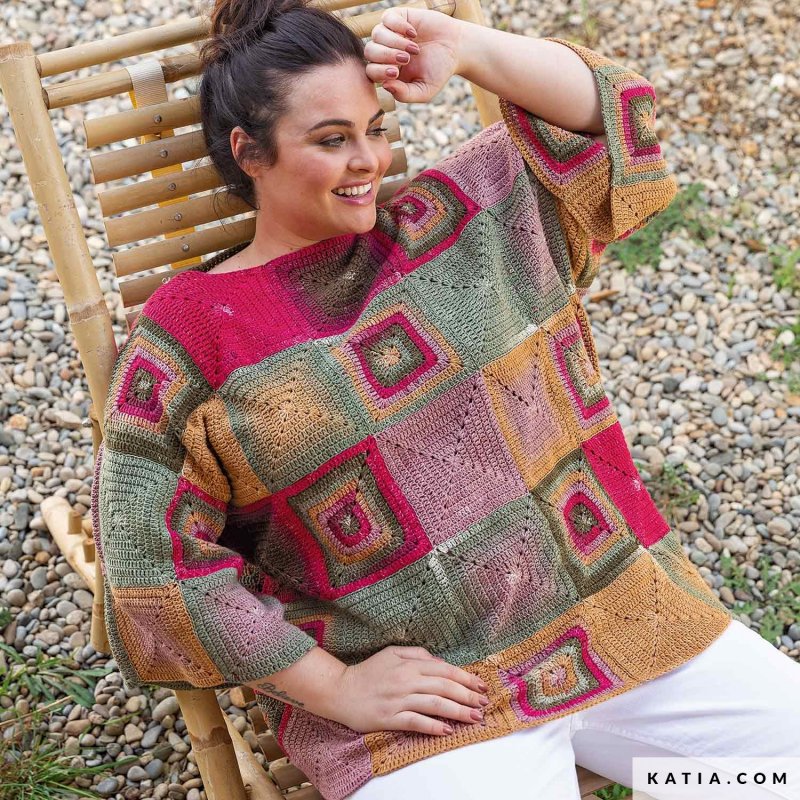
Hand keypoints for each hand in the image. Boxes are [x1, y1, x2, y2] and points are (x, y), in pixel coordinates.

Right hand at [329, 645, 488, 735]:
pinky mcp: (389, 718)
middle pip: (444, 687)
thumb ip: (416, 654)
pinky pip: (415, 722)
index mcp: (408, 664)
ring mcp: (398, 700)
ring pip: (434, 704)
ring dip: (457, 712)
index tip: (481, 685)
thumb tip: (439, 661)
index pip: (444, 670)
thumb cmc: (367, 672)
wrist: (339, 690)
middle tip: (484, 704)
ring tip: (474, 717)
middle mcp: (406, 680)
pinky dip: (432, 727)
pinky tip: (446, 731)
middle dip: (468, 695)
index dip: (465, 677)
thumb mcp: (391, 653)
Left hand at [364, 7, 462, 103]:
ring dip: (395, 42)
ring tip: (414, 49)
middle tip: (405, 59)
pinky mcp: (399, 17)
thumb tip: (385, 85)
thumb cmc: (439, 72)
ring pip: (377, 34)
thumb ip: (405, 94)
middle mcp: (385, 51)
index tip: (396, 72)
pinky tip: (414, 33)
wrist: (456, 49)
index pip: (371, 71)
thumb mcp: (424, 91)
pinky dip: (399, 26)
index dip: (379, 72)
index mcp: (387, 70)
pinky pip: (387, 18)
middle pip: (370, 52)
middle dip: (386, 56)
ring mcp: (391, 32)